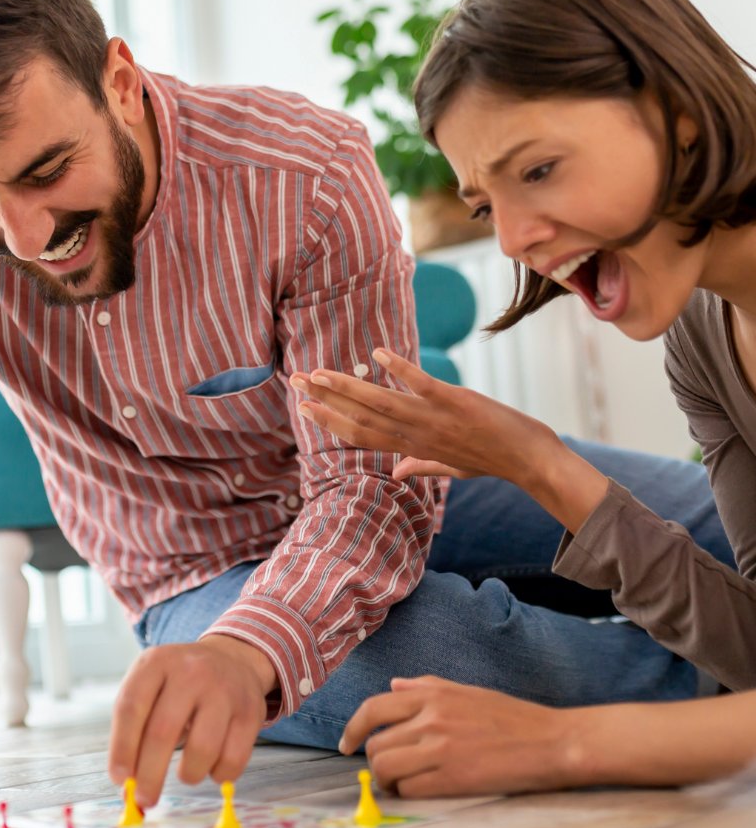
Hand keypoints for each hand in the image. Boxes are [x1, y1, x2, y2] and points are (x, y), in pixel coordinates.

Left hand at [108, 634, 275, 806]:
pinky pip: (233, 759)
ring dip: (188, 775)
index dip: (122, 747)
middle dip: (150, 775)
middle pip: (162, 732)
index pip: (131, 706)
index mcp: (157, 662)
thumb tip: (127, 784)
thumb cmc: (181, 682)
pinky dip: (218, 774)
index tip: (120, 778)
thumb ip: (135, 728)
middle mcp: (190, 670)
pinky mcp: (250, 711)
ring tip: (185, 773)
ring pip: (202, 749)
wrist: (231, 658)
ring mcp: (223, 689)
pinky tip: (211, 766)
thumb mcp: (152, 685)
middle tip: (145, 800)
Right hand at [290, 348, 606, 532]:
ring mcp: (434, 419)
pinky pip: (420, 384)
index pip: (361, 436)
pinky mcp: (454, 401)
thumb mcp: (452, 470)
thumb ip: (420, 468)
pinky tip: (377, 354)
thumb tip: (396, 473)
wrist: (530, 460)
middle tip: (295, 381)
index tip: (304, 407)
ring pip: (381, 402)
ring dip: (348, 386)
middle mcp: (416, 436)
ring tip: (319, 372)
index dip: (329, 421)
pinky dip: (399, 369)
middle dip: (325, 400)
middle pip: (360, 418)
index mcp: (412, 449)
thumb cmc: (491, 461)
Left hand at [339, 676, 577, 796]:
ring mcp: (440, 749)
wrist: (552, 742)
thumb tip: (393, 686)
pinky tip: (418, 791)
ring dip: (387, 780)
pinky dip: (406, 794)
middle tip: (389, 769)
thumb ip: (425, 687)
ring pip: (386, 769)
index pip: (374, 708)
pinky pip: (409, 789)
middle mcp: (430, 718)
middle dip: (375, 760)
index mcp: (432, 694)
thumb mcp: (466, 691)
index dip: (353, 728)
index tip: (346, 744)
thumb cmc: (512, 717)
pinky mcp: (453, 779)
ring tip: (402, 782)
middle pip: (376, 745)